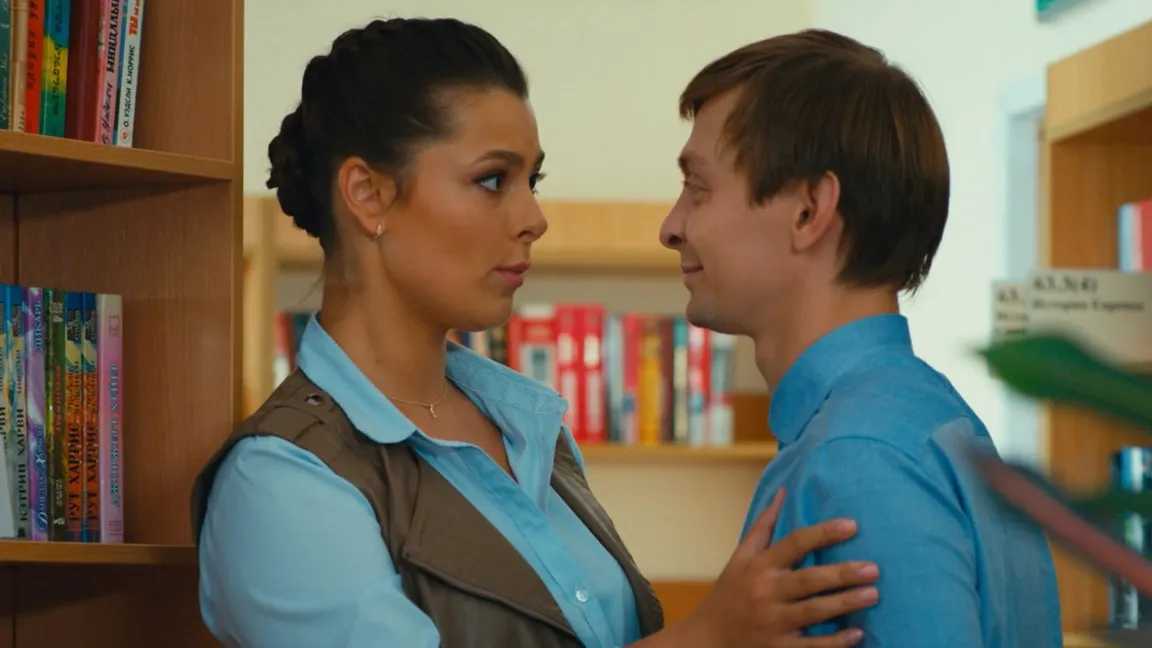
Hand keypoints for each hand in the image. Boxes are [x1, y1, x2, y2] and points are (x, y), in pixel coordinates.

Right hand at [685, 489, 878, 646]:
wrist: (708, 638)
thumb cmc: (729, 592)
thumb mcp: (740, 557)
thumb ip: (763, 526)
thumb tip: (782, 492)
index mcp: (759, 566)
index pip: (795, 543)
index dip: (824, 533)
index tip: (852, 525)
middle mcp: (766, 592)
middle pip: (810, 580)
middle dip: (843, 573)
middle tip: (874, 568)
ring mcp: (773, 623)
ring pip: (815, 611)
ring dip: (846, 603)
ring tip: (873, 594)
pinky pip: (812, 646)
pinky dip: (836, 642)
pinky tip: (858, 634)